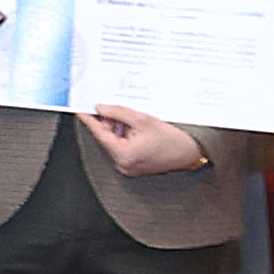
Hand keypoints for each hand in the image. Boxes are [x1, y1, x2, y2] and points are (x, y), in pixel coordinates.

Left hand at [77, 105, 211, 180]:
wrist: (193, 151)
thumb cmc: (174, 138)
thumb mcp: (143, 120)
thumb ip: (118, 113)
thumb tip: (100, 108)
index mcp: (124, 155)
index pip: (100, 134)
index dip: (89, 120)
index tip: (80, 110)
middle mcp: (123, 164)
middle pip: (107, 138)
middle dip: (108, 122)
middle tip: (108, 107)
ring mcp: (128, 166)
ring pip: (114, 142)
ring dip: (117, 128)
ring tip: (130, 118)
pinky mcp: (134, 165)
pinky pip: (122, 147)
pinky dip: (125, 136)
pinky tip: (133, 127)